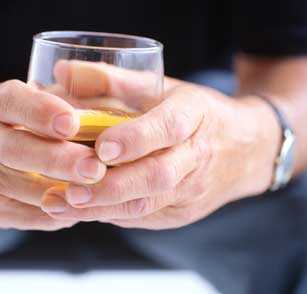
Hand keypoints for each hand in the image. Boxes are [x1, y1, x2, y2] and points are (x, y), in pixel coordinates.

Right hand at [0, 80, 106, 229]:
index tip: (71, 122)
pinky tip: (91, 204)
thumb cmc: (32, 123)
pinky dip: (67, 211)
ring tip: (104, 189)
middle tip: (94, 167)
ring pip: (29, 190)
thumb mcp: (46, 100)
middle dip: (58, 160)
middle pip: (15, 151)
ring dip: (69, 192)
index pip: (12, 102)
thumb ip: (72, 99)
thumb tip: (109, 111)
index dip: (40, 111)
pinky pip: (36, 216)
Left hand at [41, 61, 279, 228]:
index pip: (169, 128)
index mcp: (195, 114)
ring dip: (102, 208)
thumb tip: (61, 73)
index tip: (101, 149)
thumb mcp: (161, 87)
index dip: (136, 139)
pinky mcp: (183, 212)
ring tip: (60, 206)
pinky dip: (111, 215)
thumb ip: (111, 80)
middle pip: (157, 176)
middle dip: (111, 186)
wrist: (246, 150)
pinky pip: (145, 217)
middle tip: (70, 191)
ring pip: (148, 205)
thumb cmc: (195, 113)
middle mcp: (197, 156)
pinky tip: (79, 211)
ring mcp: (192, 190)